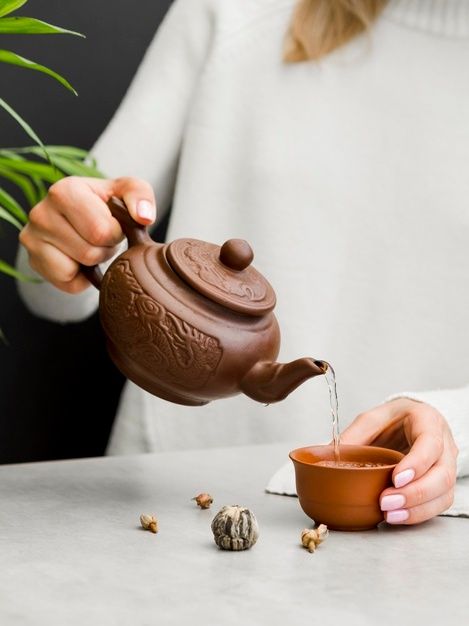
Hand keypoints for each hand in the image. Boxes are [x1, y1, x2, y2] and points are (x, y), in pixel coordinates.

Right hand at [19, 176, 155, 293]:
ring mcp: (32, 238)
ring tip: (89, 244)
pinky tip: (79, 258)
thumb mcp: (127, 191)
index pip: (101, 231)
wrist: (81, 217)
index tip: (111, 224)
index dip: (115, 234)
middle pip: (90, 252)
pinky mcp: (33, 261)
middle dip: (105, 249)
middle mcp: (40, 213)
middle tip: (101, 238)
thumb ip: (141, 196)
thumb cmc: (106, 204)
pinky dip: (80, 278)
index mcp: (64, 191)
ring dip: (93, 262)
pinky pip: (68, 283)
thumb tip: (144, 216)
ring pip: (77, 268)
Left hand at [340, 398, 457, 524]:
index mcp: (428, 421)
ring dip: (417, 509)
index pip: (430, 444)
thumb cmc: (394, 419)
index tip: (396, 479)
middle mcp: (444, 445)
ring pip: (443, 493)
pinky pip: (438, 504)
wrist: (411, 421)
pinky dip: (419, 514)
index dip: (416, 464)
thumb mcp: (372, 419)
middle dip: (415, 493)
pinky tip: (398, 517)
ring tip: (390, 515)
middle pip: (442, 475)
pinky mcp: (442, 485)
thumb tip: (328, 455)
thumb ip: (355, 436)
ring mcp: (447, 466)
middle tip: (386, 502)